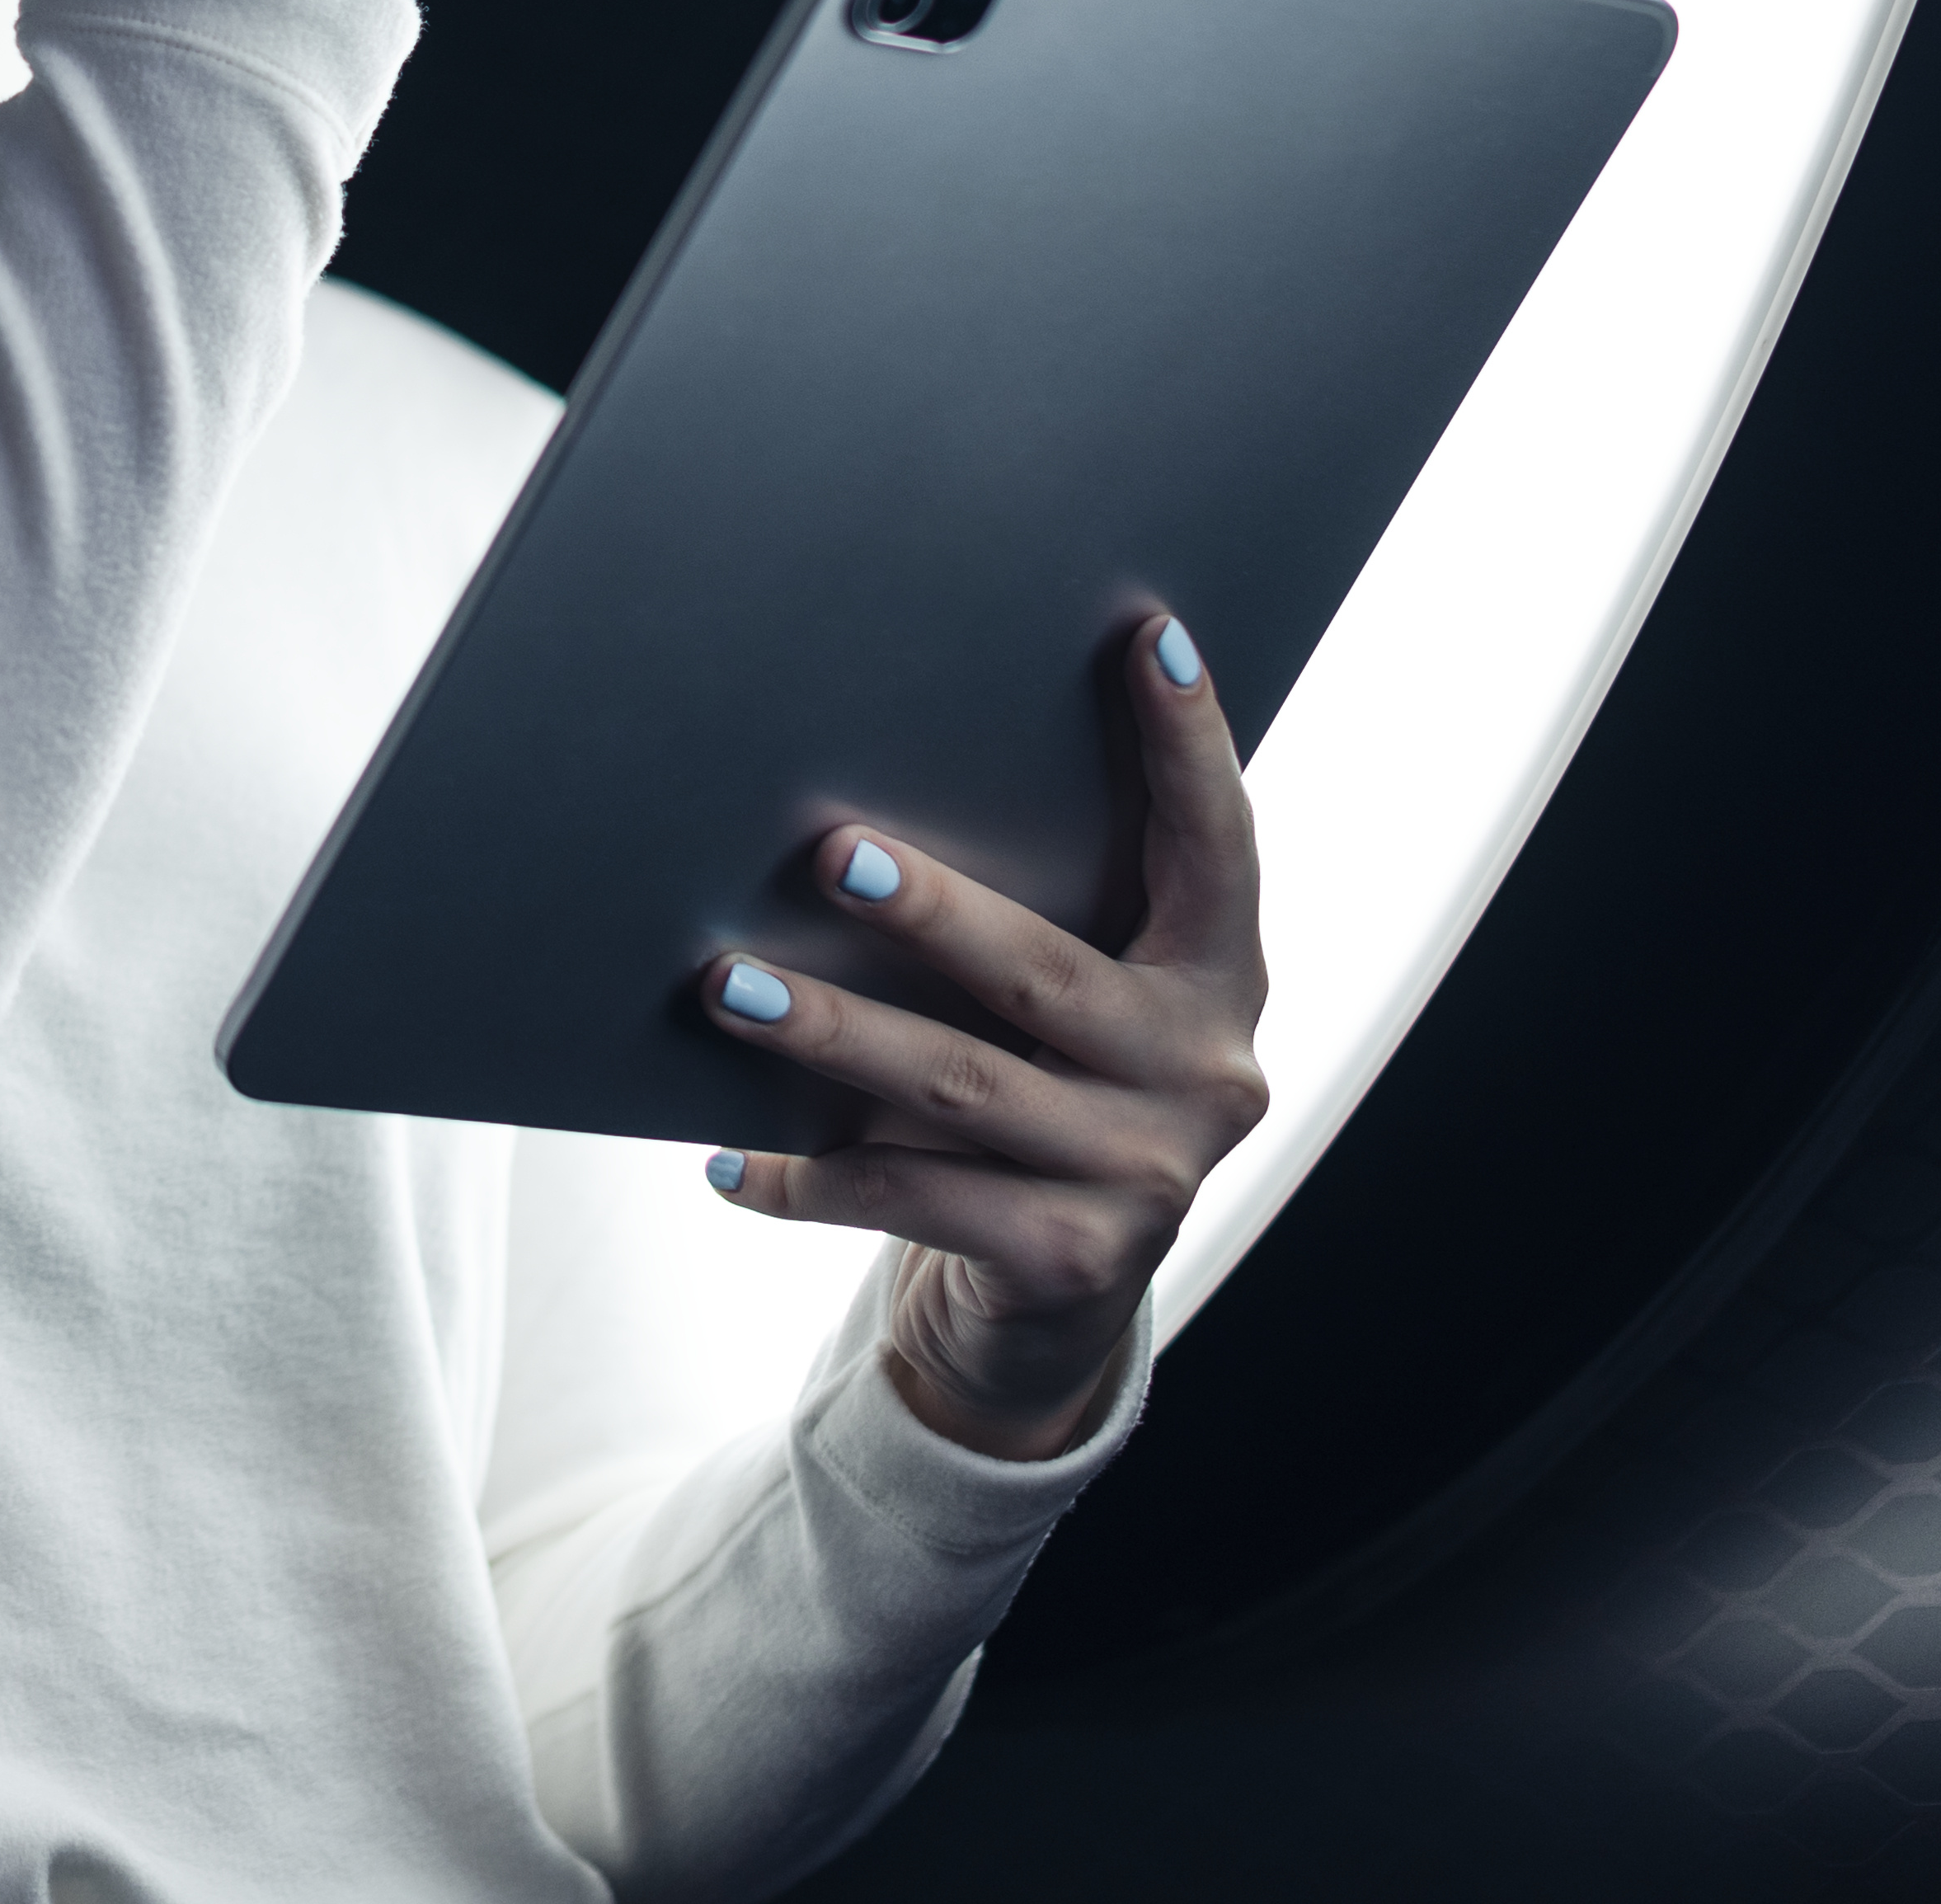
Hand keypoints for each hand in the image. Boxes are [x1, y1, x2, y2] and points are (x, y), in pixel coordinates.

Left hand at [699, 612, 1270, 1461]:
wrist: (1048, 1306)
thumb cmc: (1031, 1092)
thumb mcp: (1062, 1003)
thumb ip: (1035, 912)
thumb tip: (859, 797)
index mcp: (1219, 978)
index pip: (1218, 846)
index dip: (1191, 744)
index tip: (1148, 635)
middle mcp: (1207, 1073)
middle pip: (1046, 973)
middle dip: (930, 909)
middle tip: (825, 849)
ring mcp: (1148, 1176)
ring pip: (959, 1085)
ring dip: (830, 1033)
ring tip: (723, 984)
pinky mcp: (1072, 1262)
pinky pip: (909, 1199)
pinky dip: (804, 1173)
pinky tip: (721, 1155)